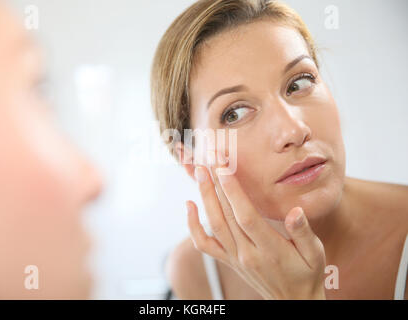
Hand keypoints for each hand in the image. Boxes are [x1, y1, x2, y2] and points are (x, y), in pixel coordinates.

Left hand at [187, 162, 326, 299]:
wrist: (293, 302)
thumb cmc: (307, 274)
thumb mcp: (316, 254)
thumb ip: (304, 233)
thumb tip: (295, 212)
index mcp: (270, 250)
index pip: (246, 217)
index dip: (233, 192)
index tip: (224, 168)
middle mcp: (247, 254)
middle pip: (226, 216)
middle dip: (216, 185)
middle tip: (209, 159)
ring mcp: (235, 257)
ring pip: (214, 225)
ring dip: (205, 197)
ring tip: (200, 172)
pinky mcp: (228, 261)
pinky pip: (204, 244)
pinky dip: (193, 226)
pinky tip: (189, 205)